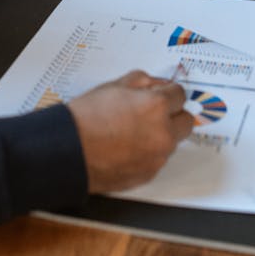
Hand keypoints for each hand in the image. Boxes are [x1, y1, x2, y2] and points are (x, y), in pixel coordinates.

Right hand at [68, 70, 194, 192]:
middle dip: (173, 115)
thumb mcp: (114, 86)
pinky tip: (127, 147)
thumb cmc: (87, 117)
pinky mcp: (149, 174)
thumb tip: (158, 84)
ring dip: (161, 135)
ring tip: (133, 132)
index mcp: (157, 106)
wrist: (69, 150)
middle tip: (152, 113)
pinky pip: (158, 159)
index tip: (160, 95)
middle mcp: (163, 133)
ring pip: (172, 142)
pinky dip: (149, 153)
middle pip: (186, 121)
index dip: (167, 93)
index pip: (180, 95)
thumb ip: (144, 81)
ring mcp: (157, 157)